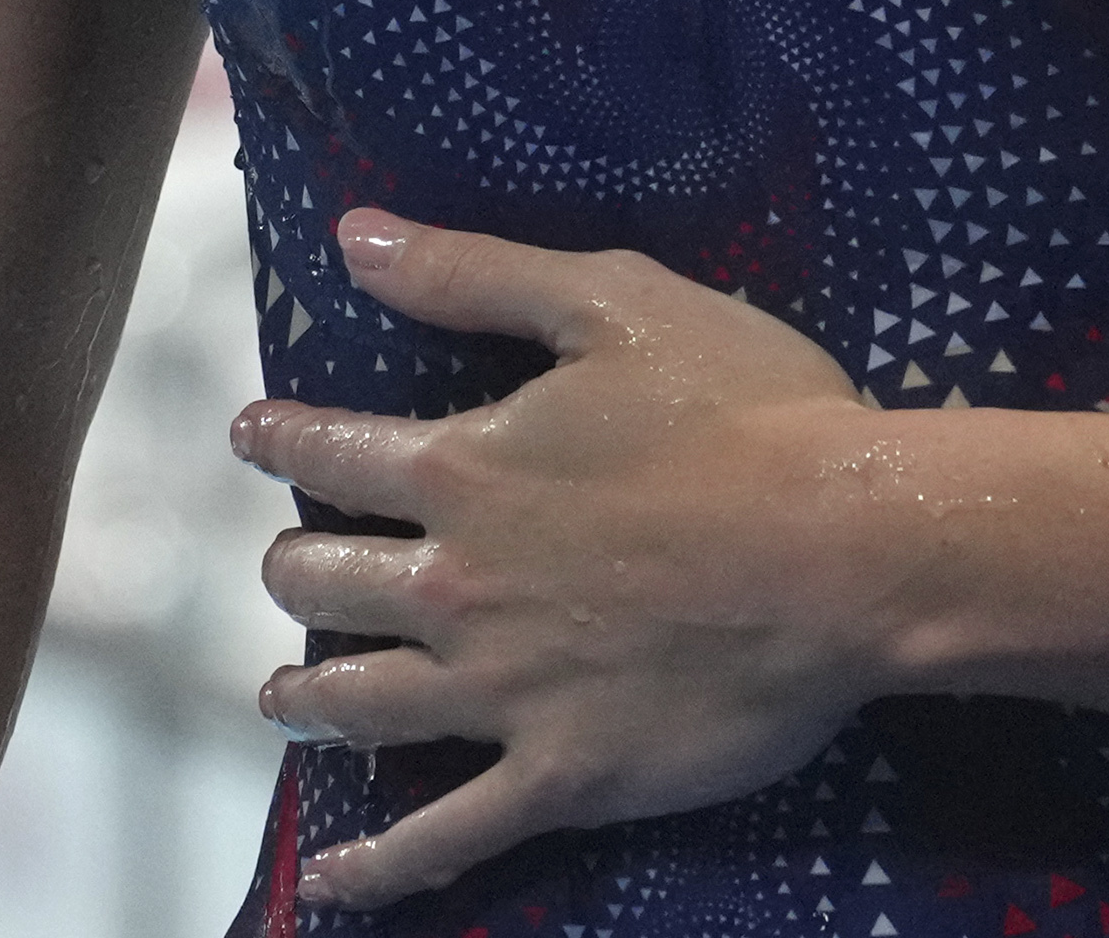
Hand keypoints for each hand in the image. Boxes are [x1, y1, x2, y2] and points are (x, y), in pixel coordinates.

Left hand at [231, 210, 898, 909]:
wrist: (855, 551)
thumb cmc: (751, 410)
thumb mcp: (612, 300)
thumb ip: (472, 272)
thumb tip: (354, 235)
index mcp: (465, 468)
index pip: (329, 453)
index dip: (279, 439)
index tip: (253, 435)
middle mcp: (459, 586)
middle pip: (326, 586)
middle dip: (293, 572)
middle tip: (287, 569)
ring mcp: (506, 693)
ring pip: (362, 705)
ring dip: (307, 698)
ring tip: (283, 697)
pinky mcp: (565, 777)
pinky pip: (447, 836)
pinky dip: (378, 867)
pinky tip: (334, 884)